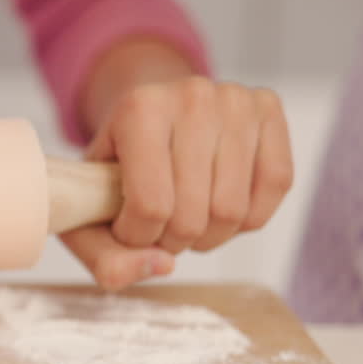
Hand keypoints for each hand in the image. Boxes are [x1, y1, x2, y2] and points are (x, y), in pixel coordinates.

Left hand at [62, 76, 293, 289]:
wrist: (150, 117)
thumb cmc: (117, 166)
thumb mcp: (88, 207)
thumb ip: (102, 254)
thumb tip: (162, 267)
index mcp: (138, 110)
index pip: (149, 206)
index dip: (136, 238)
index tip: (126, 228)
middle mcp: (192, 96)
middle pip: (192, 216)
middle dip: (172, 241)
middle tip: (158, 227)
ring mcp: (236, 99)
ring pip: (234, 212)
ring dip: (209, 236)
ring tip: (186, 217)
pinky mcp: (269, 109)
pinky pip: (275, 188)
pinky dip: (246, 218)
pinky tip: (218, 207)